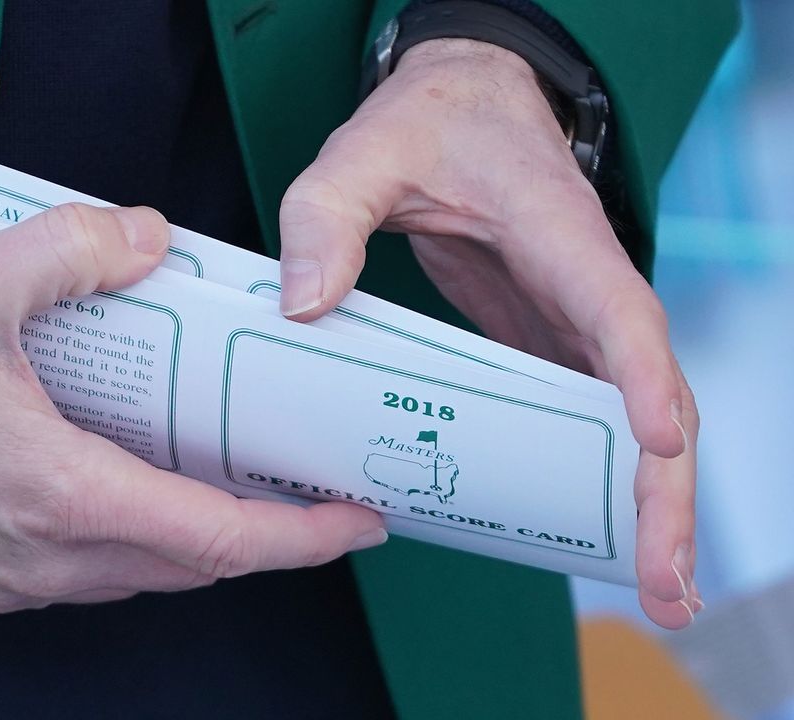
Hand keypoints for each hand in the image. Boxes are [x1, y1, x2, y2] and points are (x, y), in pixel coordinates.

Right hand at [0, 204, 386, 612]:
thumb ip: (74, 249)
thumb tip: (147, 241)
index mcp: (58, 495)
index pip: (213, 540)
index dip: (297, 537)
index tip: (352, 522)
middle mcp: (41, 555)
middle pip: (188, 567)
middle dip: (262, 539)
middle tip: (308, 495)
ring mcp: (8, 576)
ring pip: (137, 576)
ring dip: (196, 542)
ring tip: (235, 491)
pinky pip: (86, 573)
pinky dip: (135, 543)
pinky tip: (134, 492)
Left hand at [277, 38, 700, 627]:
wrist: (463, 101)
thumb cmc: (428, 123)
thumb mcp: (363, 152)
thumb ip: (327, 215)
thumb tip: (303, 307)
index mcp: (560, 235)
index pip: (616, 311)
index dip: (641, 380)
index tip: (660, 446)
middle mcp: (586, 287)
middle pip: (650, 395)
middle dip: (662, 491)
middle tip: (666, 584)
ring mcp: (572, 322)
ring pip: (630, 419)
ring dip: (645, 504)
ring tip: (658, 591)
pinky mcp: (546, 342)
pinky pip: (584, 416)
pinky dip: (597, 478)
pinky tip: (590, 537)